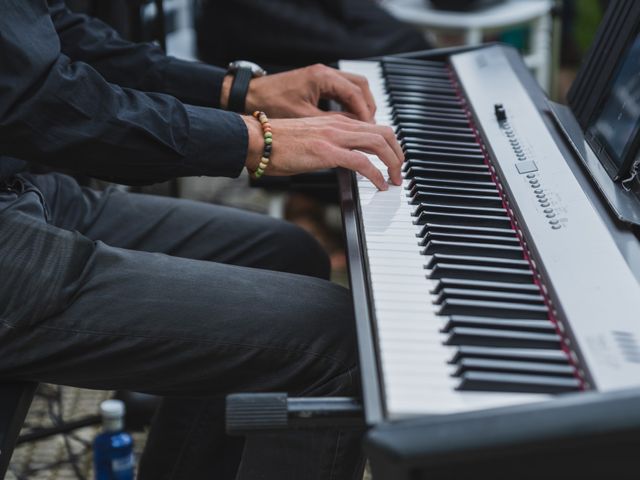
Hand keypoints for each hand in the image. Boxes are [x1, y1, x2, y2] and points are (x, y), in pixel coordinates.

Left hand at [223, 64, 376, 121]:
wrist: (250, 96)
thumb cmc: (271, 105)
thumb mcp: (303, 118)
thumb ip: (330, 123)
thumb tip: (351, 134)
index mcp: (323, 77)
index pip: (356, 93)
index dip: (366, 114)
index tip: (372, 131)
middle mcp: (325, 73)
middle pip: (361, 87)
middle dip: (369, 108)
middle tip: (374, 130)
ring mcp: (322, 77)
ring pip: (354, 88)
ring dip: (362, 107)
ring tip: (366, 128)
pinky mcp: (318, 84)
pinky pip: (343, 92)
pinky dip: (351, 106)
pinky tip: (351, 122)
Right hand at [242, 114, 402, 189]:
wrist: (256, 139)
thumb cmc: (276, 142)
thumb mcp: (310, 139)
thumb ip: (328, 145)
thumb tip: (341, 159)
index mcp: (335, 121)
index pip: (373, 127)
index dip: (389, 144)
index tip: (391, 160)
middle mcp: (339, 124)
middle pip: (384, 132)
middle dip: (398, 153)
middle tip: (399, 171)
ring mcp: (334, 136)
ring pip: (379, 144)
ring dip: (393, 163)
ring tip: (394, 180)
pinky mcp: (327, 152)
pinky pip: (362, 162)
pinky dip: (376, 175)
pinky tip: (379, 185)